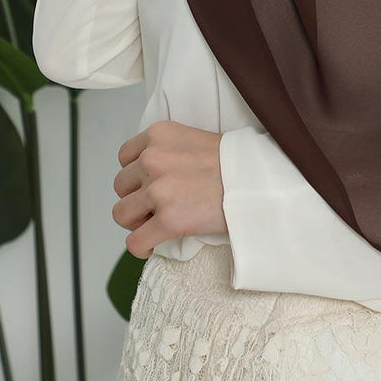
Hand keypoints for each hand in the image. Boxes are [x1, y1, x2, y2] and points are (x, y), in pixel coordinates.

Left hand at [112, 120, 227, 259]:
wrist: (260, 180)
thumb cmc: (236, 163)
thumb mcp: (196, 140)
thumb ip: (169, 152)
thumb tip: (153, 178)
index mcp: (159, 135)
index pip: (124, 157)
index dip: (136, 175)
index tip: (151, 184)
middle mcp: (153, 159)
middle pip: (121, 186)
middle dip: (136, 198)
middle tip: (157, 207)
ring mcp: (159, 190)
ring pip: (121, 214)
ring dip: (136, 222)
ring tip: (155, 224)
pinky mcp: (168, 220)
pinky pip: (135, 241)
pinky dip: (141, 246)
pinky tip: (153, 245)